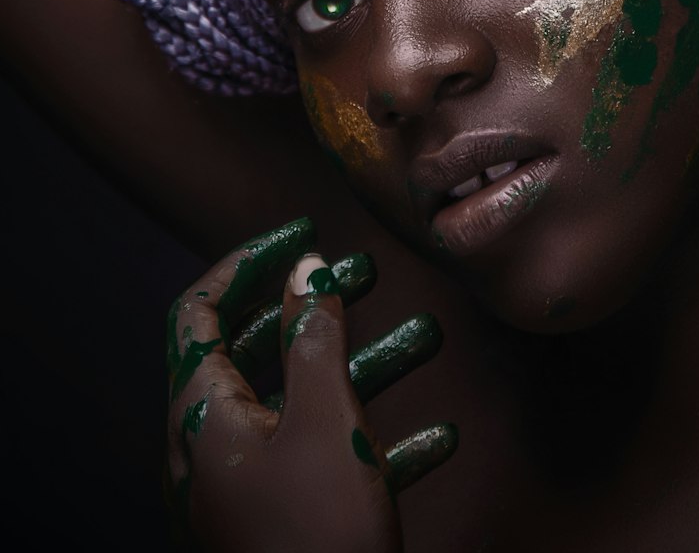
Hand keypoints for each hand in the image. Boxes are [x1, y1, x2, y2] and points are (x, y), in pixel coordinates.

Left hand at [166, 217, 454, 552]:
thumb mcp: (325, 420)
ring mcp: (245, 494)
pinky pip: (326, 467)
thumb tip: (307, 269)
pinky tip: (437, 435)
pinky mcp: (281, 530)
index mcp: (202, 416)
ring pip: (303, 408)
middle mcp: (213, 450)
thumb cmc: (315, 539)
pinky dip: (376, 442)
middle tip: (366, 275)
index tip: (301, 233)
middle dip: (320, 311)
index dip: (248, 265)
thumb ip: (316, 336)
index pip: (202, 314)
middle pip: (260, 354)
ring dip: (366, 370)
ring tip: (428, 338)